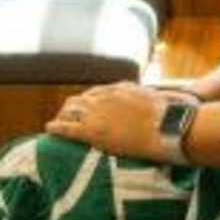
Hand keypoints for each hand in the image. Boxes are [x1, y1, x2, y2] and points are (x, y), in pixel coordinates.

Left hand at [47, 81, 184, 161]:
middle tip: (67, 117)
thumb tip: (163, 100)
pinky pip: (66, 127)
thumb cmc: (170, 117)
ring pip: (69, 111)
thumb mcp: (159, 100)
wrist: (168, 127)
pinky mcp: (92, 131)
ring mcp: (97, 113)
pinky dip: (56, 127)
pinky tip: (49, 130)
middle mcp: (104, 97)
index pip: (96, 92)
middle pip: (79, 100)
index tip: (85, 108)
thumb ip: (151, 98)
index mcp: (120, 89)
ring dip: (62, 117)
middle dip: (71, 108)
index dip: (87, 101)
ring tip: (57, 124)